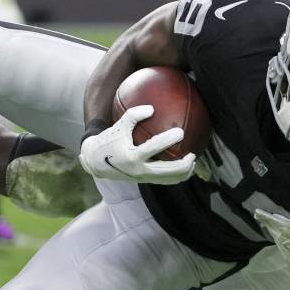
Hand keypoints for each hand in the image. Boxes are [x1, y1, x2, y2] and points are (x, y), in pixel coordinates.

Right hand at [78, 104, 194, 183]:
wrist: (96, 162)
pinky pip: (165, 180)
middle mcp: (139, 170)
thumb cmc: (109, 140)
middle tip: (193, 153)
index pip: (153, 148)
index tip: (181, 131)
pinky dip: (177, 175)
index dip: (168, 140)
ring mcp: (143, 178)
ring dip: (184, 173)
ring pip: (169, 180)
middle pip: (167, 171)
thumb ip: (133, 114)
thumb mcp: (118, 125)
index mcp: (132, 156)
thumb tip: (152, 108)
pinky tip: (184, 166)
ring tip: (193, 162)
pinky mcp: (145, 181)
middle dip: (184, 164)